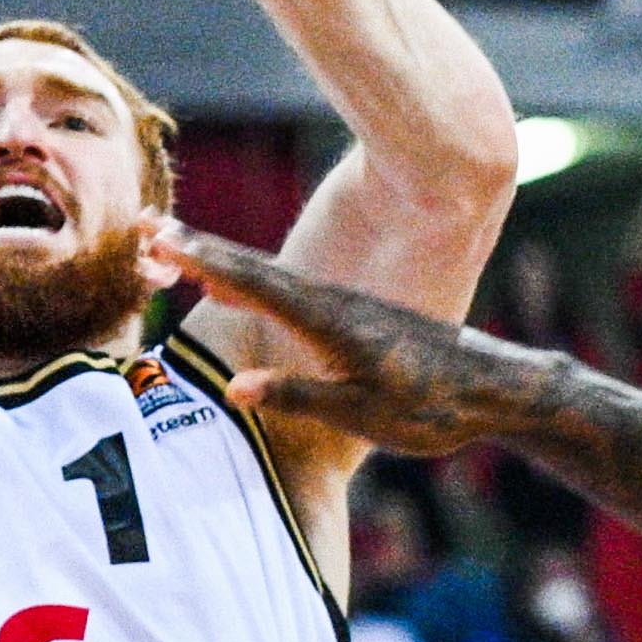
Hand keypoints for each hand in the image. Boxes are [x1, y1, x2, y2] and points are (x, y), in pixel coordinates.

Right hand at [147, 220, 555, 458]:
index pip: (255, 286)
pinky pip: (283, 289)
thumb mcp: (363, 414)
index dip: (206, 263)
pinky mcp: (349, 314)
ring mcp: (340, 304)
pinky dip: (246, 279)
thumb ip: (298, 396)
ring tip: (169, 245)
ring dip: (217, 260)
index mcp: (328, 324)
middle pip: (252, 270)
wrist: (494, 387)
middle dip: (197, 249)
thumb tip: (232, 386)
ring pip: (267, 276)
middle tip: (147, 227)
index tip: (163, 241)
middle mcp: (330, 303)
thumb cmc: (430, 408)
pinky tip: (229, 283)